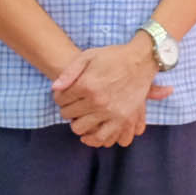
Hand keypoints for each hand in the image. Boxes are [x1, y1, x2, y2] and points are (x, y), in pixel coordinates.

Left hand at [49, 42, 167, 147]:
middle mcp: (98, 101)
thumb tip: (54, 88)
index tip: (63, 95)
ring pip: (82, 129)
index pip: (61, 99)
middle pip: (69, 115)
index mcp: (87, 85)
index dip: (59, 97)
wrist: (141, 60)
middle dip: (66, 110)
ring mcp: (111, 112)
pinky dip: (94, 138)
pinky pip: (104, 137)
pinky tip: (92, 132)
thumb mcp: (88, 56)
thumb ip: (69, 72)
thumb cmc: (113, 56)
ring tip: (80, 119)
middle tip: (71, 106)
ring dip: (77, 125)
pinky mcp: (124, 119)